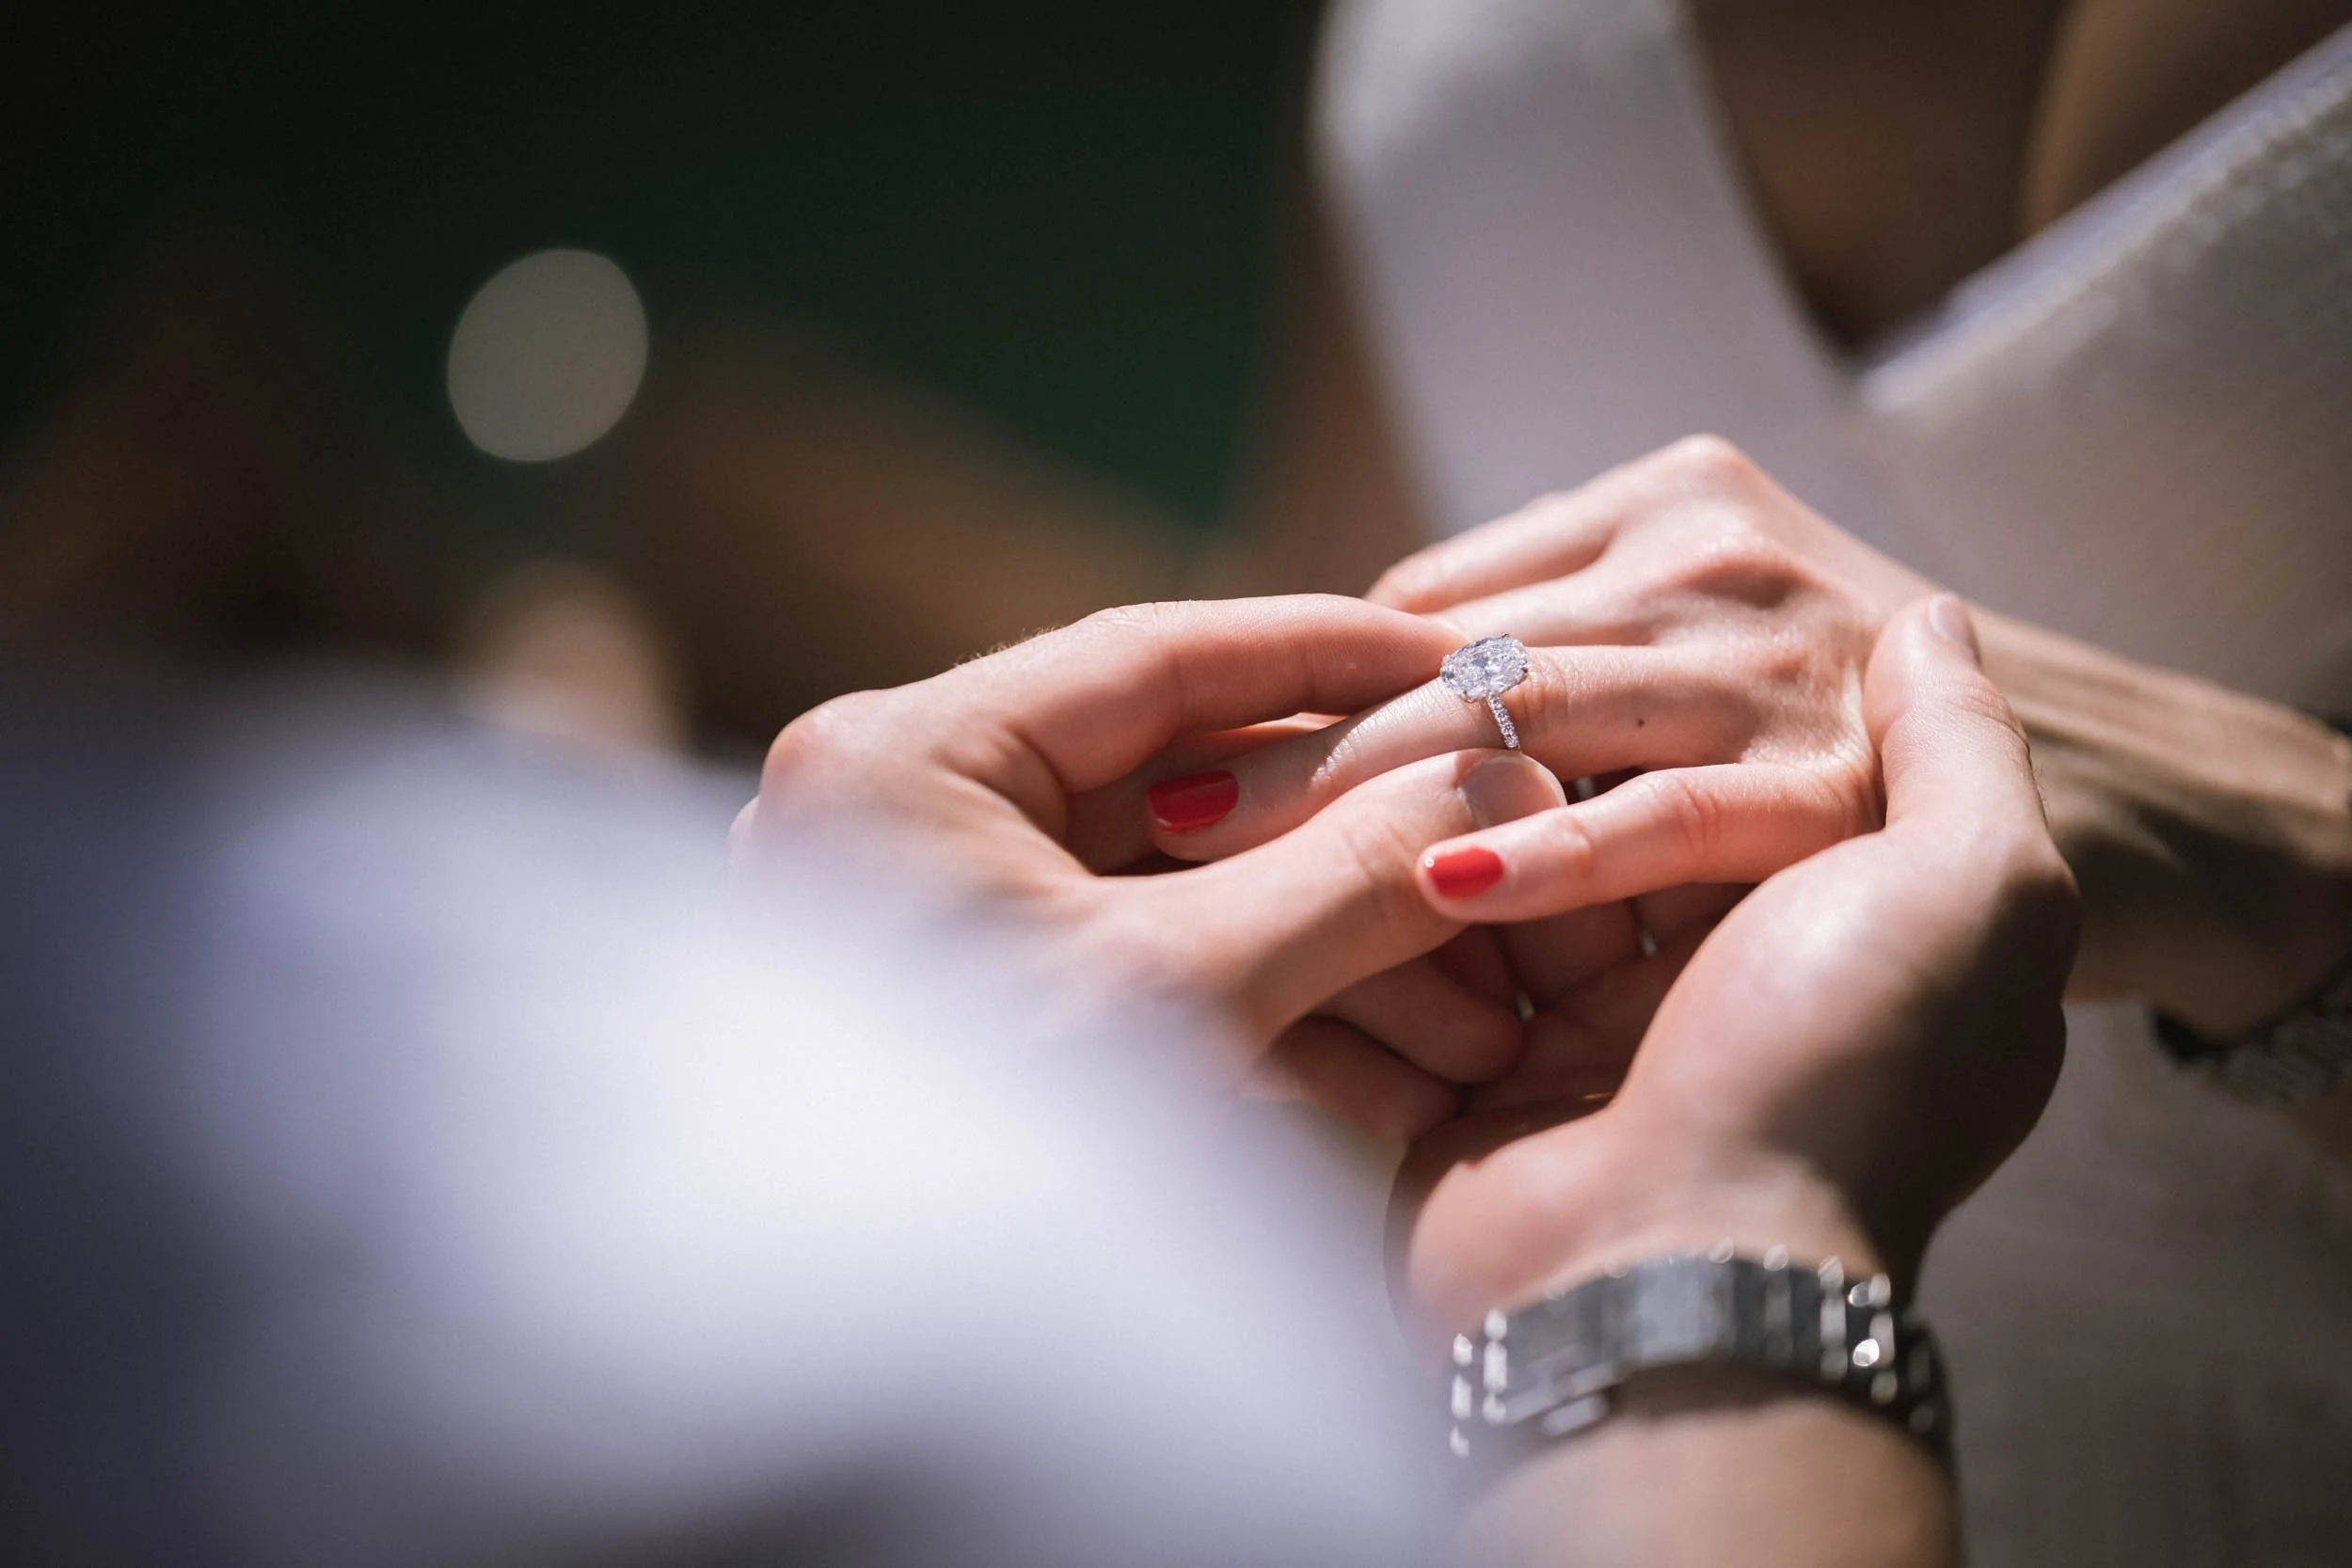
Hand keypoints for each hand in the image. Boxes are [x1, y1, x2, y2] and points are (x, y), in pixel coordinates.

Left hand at [735, 596, 1563, 1137]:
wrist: (862, 1385)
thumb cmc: (972, 1168)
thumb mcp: (1173, 995)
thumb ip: (1342, 875)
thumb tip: (1497, 776)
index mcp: (908, 759)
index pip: (1153, 656)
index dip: (1326, 655)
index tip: (1463, 663)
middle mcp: (917, 820)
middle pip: (1184, 784)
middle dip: (1355, 850)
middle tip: (1501, 858)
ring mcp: (950, 924)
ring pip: (1185, 896)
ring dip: (1338, 958)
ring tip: (1484, 1028)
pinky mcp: (998, 1023)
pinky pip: (1155, 985)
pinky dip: (1274, 1024)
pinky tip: (1405, 1086)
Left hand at [1144, 437, 1931, 949]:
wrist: (2101, 783)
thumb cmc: (1836, 728)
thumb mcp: (1696, 637)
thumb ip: (1549, 641)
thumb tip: (1346, 689)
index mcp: (1661, 499)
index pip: (1422, 600)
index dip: (1302, 685)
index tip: (1193, 757)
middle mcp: (1709, 552)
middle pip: (1446, 655)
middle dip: (1290, 742)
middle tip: (1153, 815)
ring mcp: (1775, 656)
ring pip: (1524, 721)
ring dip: (1364, 799)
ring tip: (1223, 858)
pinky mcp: (1837, 778)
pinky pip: (1663, 820)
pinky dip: (1552, 858)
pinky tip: (1442, 892)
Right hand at [1395, 597, 2079, 1340]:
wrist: (1687, 1288)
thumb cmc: (1840, 1081)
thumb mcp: (1972, 897)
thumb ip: (1957, 741)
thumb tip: (1928, 612)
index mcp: (1810, 887)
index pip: (1691, 718)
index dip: (1600, 660)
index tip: (1519, 628)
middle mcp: (1698, 938)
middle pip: (1556, 766)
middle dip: (1468, 733)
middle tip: (1384, 686)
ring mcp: (1575, 999)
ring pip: (1466, 831)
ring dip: (1404, 801)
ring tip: (1326, 766)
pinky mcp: (1472, 1054)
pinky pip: (1405, 930)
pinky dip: (1363, 885)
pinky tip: (1305, 835)